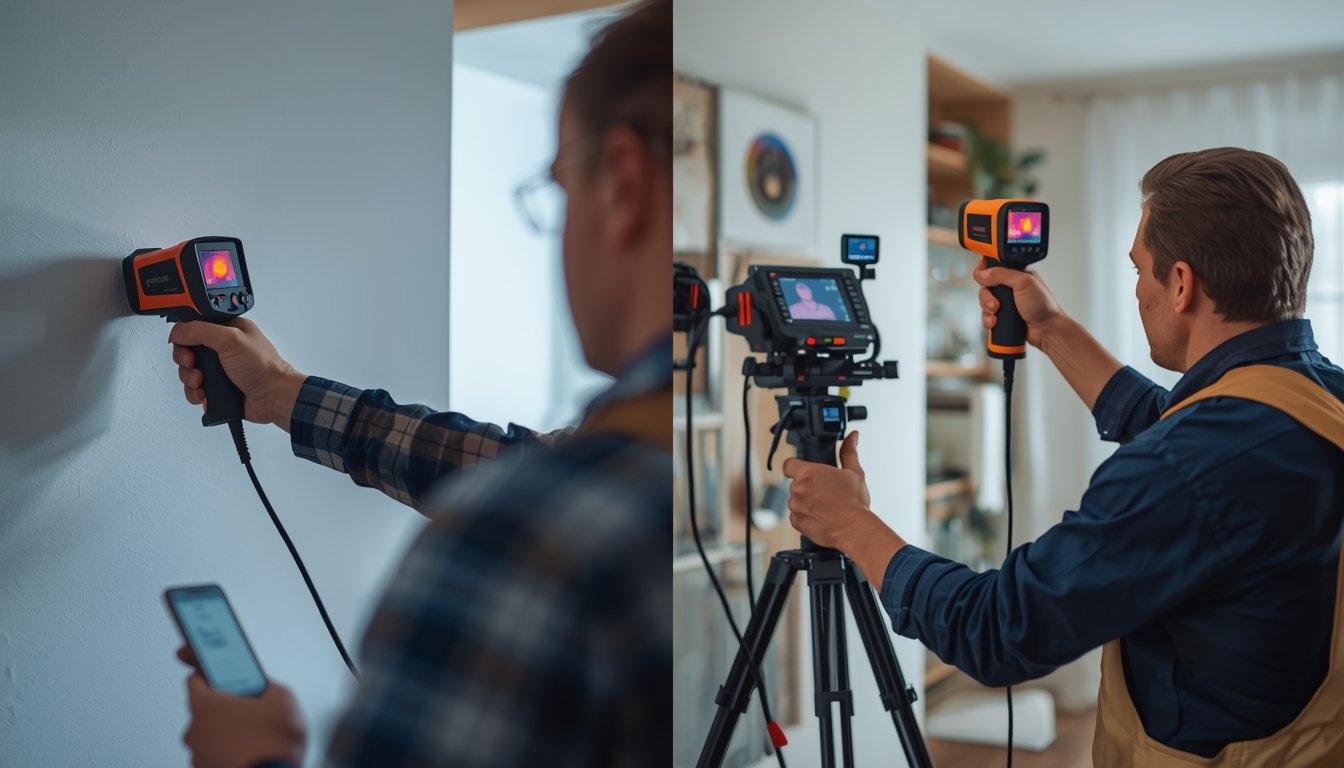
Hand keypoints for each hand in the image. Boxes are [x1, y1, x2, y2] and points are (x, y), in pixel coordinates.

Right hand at [168, 318, 305, 430]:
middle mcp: (222, 348)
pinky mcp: (217, 387)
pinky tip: (205, 395)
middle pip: (186, 350)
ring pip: (188, 372)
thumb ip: (200, 330)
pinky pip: (195, 390)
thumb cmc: (263, 367)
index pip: (194, 326)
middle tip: (194, 365)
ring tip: (202, 383)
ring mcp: (219, 369)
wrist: (273, 397)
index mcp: (227, 329)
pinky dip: (195, 393)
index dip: (184, 336)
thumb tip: (177, 331)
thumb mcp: (230, 339)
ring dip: (190, 379)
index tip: (185, 345)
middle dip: (185, 361)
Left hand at [178, 648, 305, 767]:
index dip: (209, 670)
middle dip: (227, 705)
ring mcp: (198, 754)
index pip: (196, 677)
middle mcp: (195, 730)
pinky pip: (216, 753)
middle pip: (207, 707)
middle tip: (251, 707)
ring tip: (256, 735)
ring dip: (229, 730)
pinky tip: (252, 751)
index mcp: (206, 705)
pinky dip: (230, 751)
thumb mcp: (282, 698)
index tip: (209, 665)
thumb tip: (262, 686)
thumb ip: (266, 685)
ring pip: (212, 733)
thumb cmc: (271, 746)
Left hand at [782, 432, 904, 586]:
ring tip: (826, 506)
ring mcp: (795, 506)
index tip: (805, 472)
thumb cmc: (854, 503)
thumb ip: (849, 452)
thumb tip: (852, 437)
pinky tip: (822, 517)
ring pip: (796, 500)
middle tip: (825, 492)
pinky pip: (797, 516)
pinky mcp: (796, 522)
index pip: (789, 464)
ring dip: (807, 502)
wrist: (854, 528)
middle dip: (808, 487)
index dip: (796, 467)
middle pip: (796, 484)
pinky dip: (806, 517)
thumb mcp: (854, 472)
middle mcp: (798, 488)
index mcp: (808, 472)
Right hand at [973, 262, 1066, 348]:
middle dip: (986, 296)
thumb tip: (983, 273)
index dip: (984, 271)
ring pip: (984, 302)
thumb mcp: (1024, 283)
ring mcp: (1006, 303)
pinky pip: (987, 316)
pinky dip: (988, 320)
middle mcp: (1011, 288)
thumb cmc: (1044, 306)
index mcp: (1017, 275)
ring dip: (987, 309)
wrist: (1047, 330)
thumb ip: (1002, 274)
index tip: (981, 278)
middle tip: (995, 304)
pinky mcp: (1003, 316)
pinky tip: (995, 322)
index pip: (994, 267)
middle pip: (985, 286)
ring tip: (996, 314)